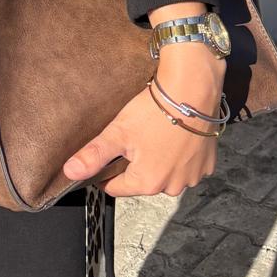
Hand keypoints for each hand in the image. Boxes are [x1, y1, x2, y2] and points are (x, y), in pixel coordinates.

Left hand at [62, 44, 226, 197]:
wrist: (192, 89)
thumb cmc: (154, 110)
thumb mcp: (118, 132)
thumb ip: (94, 155)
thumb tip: (70, 172)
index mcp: (146, 183)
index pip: (116, 187)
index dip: (107, 172)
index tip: (108, 153)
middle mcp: (171, 187)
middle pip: (143, 181)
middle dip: (137, 164)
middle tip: (135, 137)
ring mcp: (192, 177)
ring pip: (167, 174)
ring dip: (161, 161)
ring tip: (156, 135)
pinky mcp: (207, 165)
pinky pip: (188, 166)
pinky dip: (181, 156)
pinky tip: (176, 136)